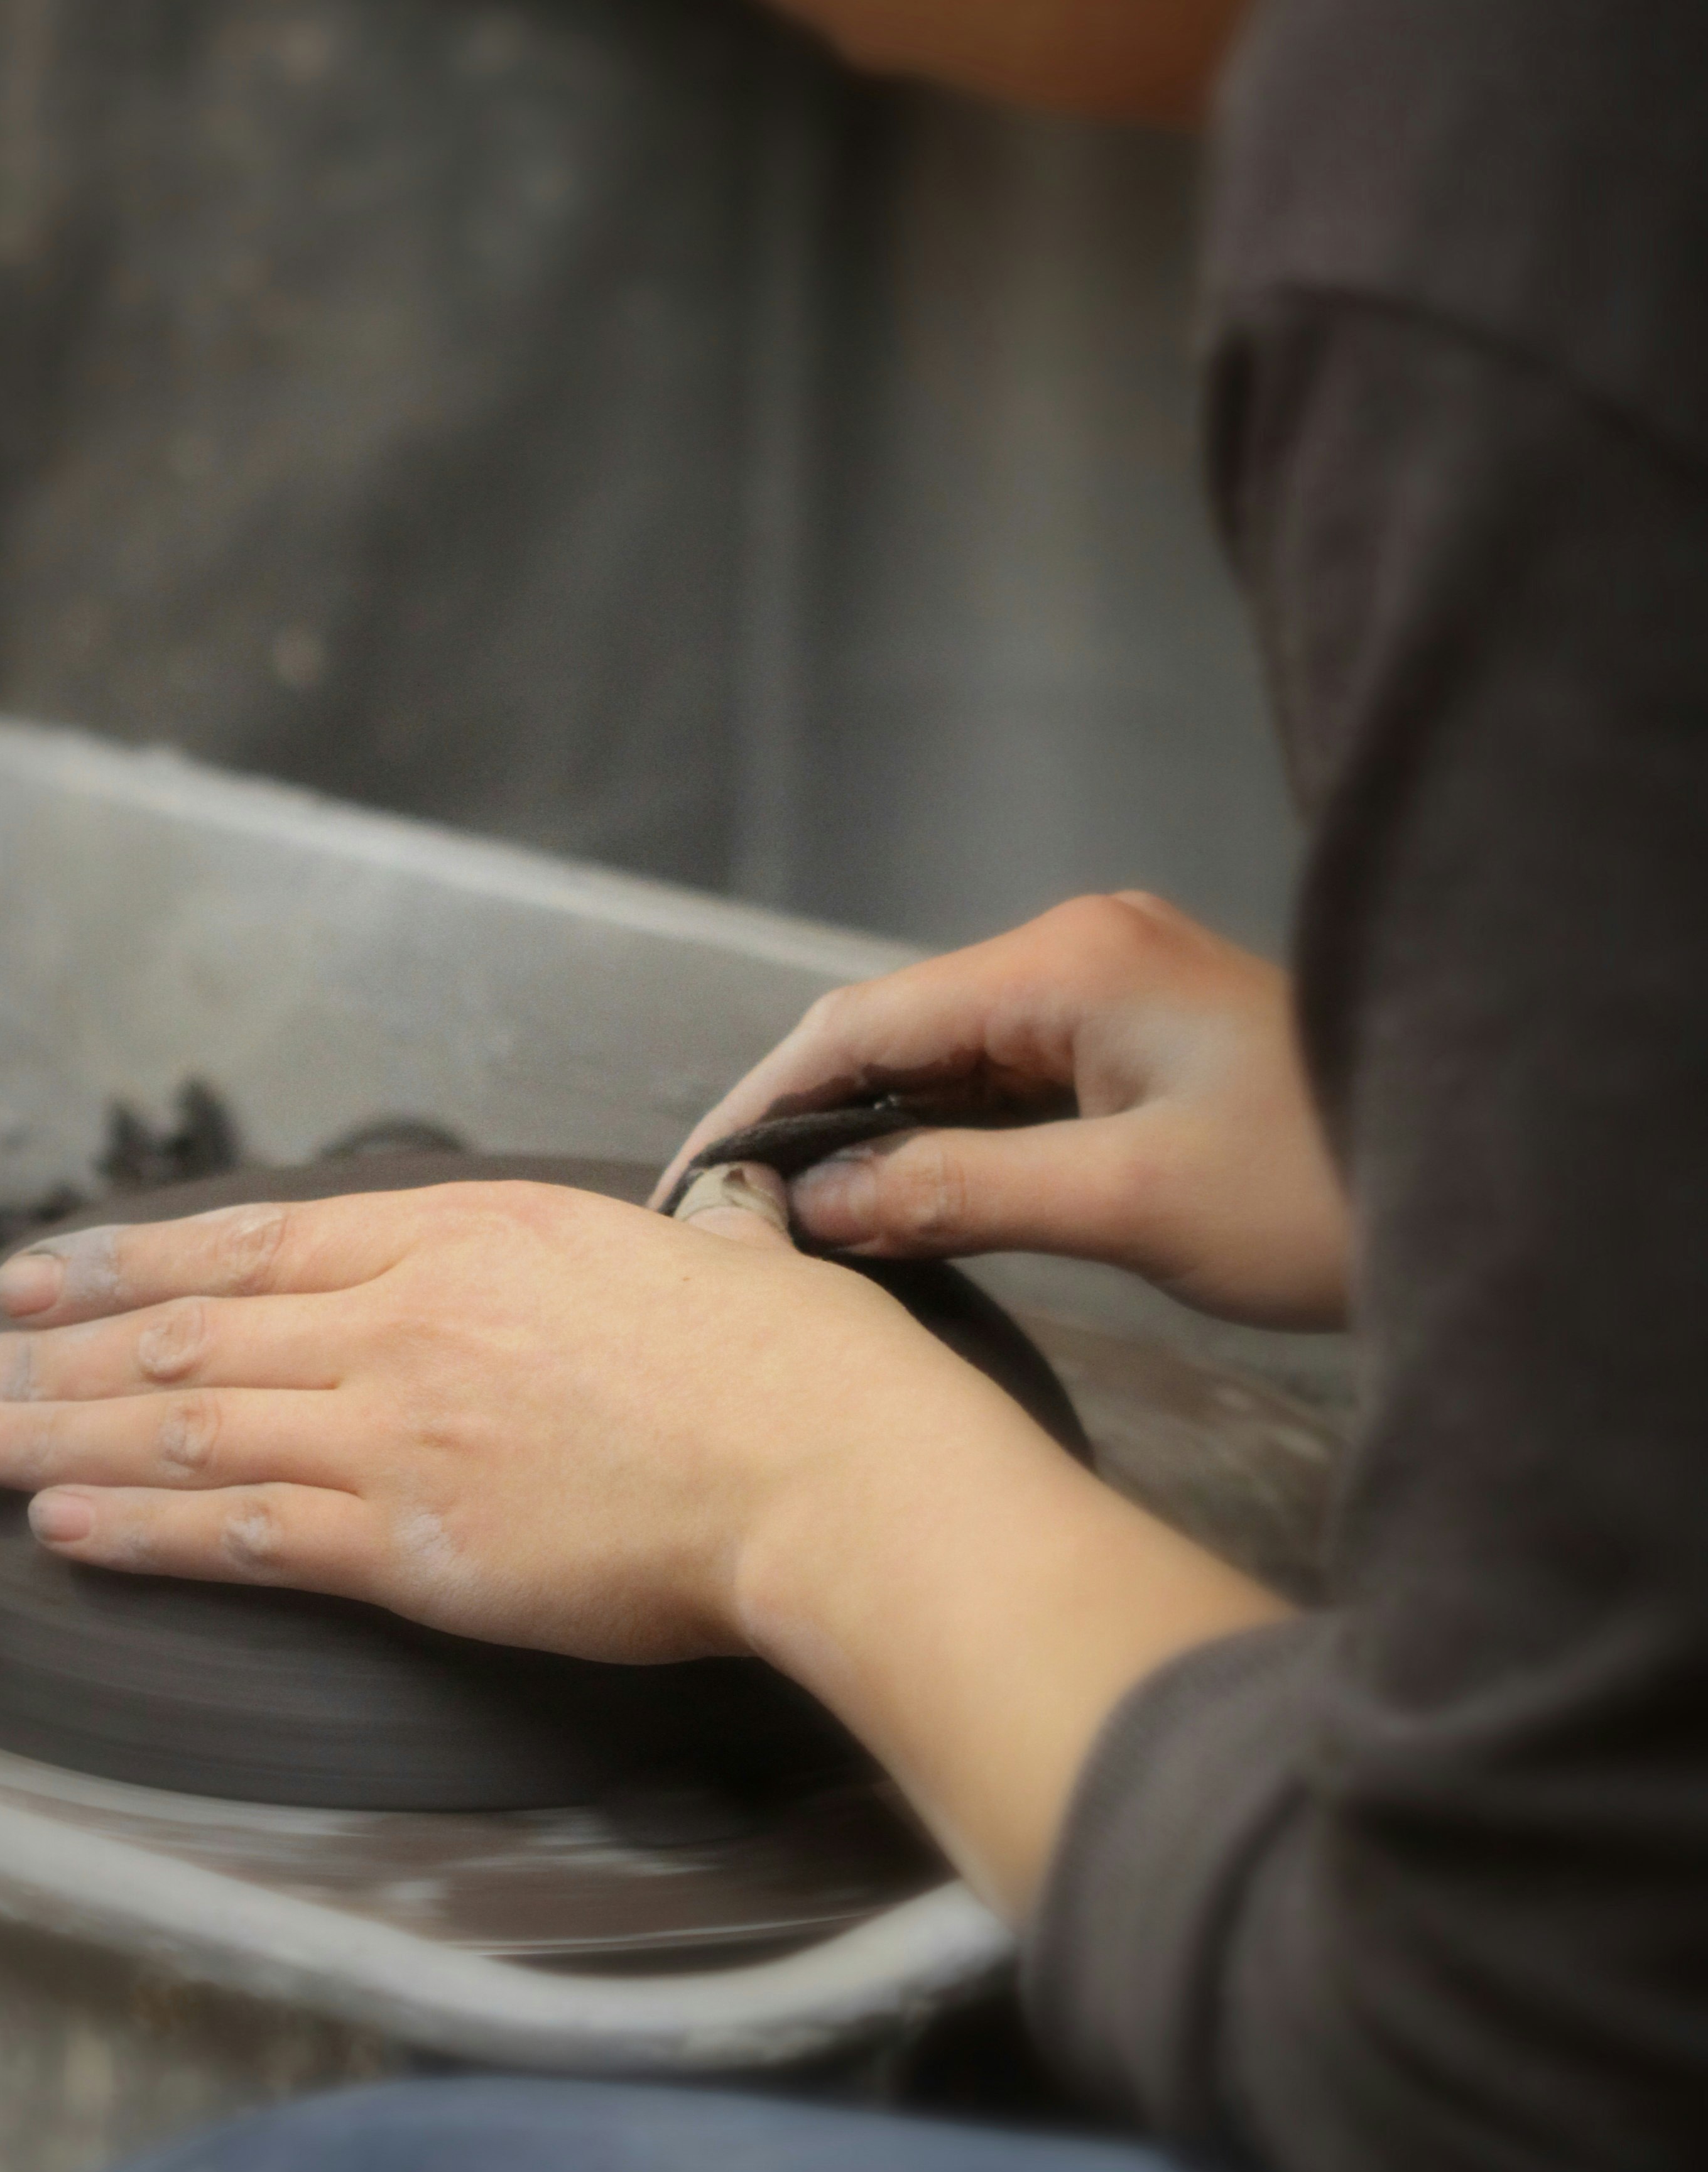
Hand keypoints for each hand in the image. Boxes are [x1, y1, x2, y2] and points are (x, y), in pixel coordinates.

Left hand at [0, 1177, 1002, 1661]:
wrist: (823, 1458)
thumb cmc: (793, 1363)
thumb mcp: (715, 1254)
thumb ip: (679, 1239)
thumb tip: (721, 1227)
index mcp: (467, 1234)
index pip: (253, 1244)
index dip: (127, 1261)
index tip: (39, 1274)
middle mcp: (404, 1317)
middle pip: (186, 1332)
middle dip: (49, 1354)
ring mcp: (397, 1426)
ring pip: (185, 1423)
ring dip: (55, 1435)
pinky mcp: (411, 1539)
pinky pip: (242, 1530)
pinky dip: (141, 1526)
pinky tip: (59, 1525)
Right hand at [661, 893, 1349, 1329]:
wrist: (1475, 1176)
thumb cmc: (1318, 1193)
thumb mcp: (1125, 1206)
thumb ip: (956, 1192)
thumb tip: (814, 1205)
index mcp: (1068, 962)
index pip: (865, 1020)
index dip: (765, 1101)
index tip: (696, 1182)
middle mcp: (1078, 949)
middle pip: (896, 1027)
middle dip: (809, 1119)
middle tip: (733, 1220)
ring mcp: (1110, 987)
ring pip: (947, 1057)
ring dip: (875, 1133)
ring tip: (794, 1223)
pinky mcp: (1135, 1037)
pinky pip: (1004, 1078)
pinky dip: (944, 1135)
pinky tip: (899, 1200)